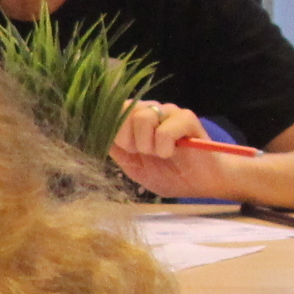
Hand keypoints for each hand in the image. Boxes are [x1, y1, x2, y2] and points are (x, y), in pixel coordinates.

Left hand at [105, 100, 241, 198]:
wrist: (200, 183)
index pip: (112, 111)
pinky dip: (164, 147)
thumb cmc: (168, 174)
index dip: (113, 131)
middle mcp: (150, 110)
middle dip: (128, 140)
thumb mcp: (133, 166)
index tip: (126, 150)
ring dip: (147, 145)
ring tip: (160, 155)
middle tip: (143, 153)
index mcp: (134, 121)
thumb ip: (115, 150)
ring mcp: (169, 112)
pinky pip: (164, 129)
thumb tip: (93, 135)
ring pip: (142, 118)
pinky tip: (173, 153)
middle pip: (125, 112)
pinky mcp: (186, 118)